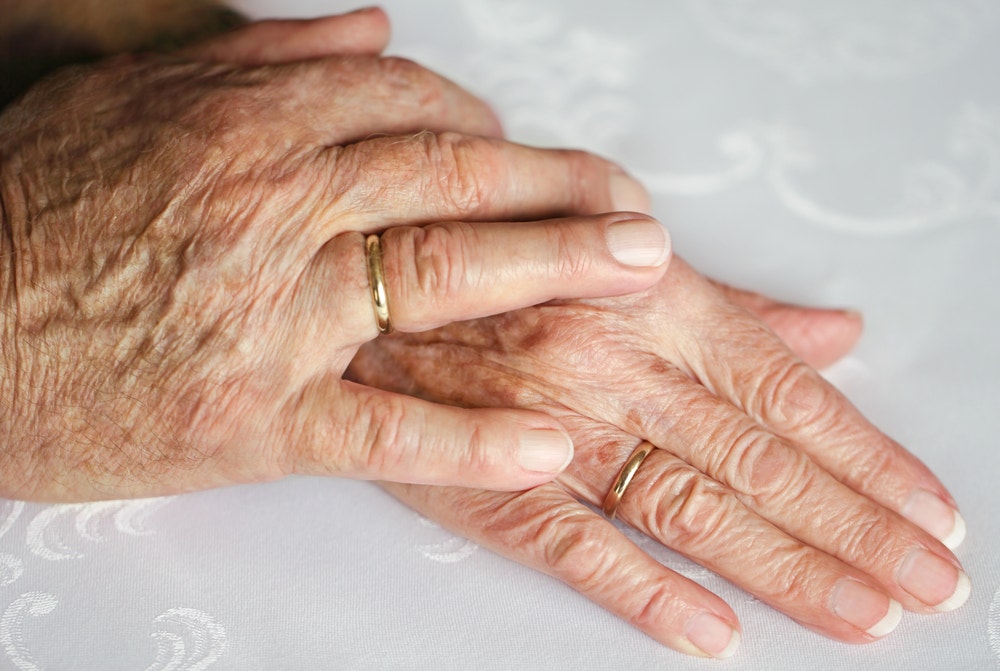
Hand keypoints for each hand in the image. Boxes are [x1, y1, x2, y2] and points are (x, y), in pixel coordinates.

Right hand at [0, 11, 668, 500]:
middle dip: (562, 190)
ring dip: (552, 272)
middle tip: (640, 210)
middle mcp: (270, 205)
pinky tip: (547, 442)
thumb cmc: (34, 215)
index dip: (495, 130)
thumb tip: (375, 31)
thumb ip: (267, 57)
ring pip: (438, 279)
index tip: (542, 159)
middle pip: (453, 179)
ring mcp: (268, 314)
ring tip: (634, 277)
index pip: (413, 107)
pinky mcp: (252, 417)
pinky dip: (471, 438)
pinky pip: (384, 427)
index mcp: (245, 122)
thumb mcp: (137, 97)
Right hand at [349, 260, 968, 657]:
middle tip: (929, 585)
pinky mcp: (492, 484)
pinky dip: (646, 594)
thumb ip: (734, 306)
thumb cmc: (506, 256)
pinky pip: (575, 545)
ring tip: (862, 617)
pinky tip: (712, 634)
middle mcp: (616, 368)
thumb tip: (833, 334)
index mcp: (656, 303)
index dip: (867, 458)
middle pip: (758, 464)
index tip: (928, 509)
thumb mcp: (624, 252)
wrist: (372, 277)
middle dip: (856, 531)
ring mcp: (554, 430)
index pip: (786, 396)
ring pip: (689, 510)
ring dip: (785, 571)